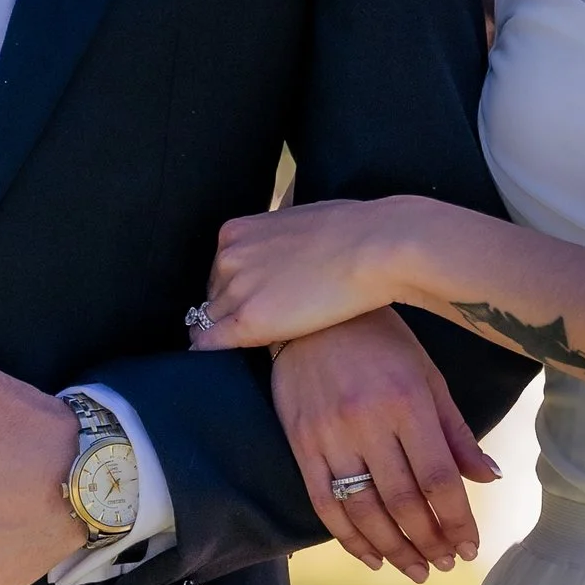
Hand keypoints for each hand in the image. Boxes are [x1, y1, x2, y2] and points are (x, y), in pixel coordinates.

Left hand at [193, 197, 409, 349]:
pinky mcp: (248, 322)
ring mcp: (236, 290)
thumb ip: (280, 239)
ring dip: (226, 332)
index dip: (237, 289)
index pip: (221, 270)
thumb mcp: (300, 221)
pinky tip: (213, 362)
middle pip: (214, 295)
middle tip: (258, 325)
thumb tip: (289, 251)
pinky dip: (210, 352)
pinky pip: (210, 343)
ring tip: (246, 345)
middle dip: (230, 310)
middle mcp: (229, 258)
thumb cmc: (354, 232)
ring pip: (211, 320)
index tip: (251, 302)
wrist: (374, 248)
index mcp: (237, 232)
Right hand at [271, 312, 497, 582]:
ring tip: (417, 570)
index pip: (439, 479)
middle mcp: (368, 421)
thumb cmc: (380, 340)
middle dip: (430, 542)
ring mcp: (329, 435)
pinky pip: (324, 504)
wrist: (308, 312)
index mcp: (408, 401)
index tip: (471, 547)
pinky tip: (373, 558)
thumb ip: (455, 431)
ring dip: (395, 550)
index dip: (457, 520)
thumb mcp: (427, 375)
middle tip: (446, 564)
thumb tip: (489, 479)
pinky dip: (350, 539)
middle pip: (404, 502)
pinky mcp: (300, 443)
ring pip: (365, 511)